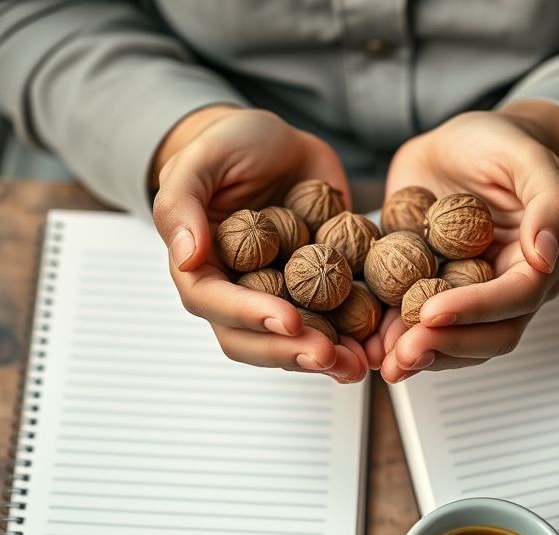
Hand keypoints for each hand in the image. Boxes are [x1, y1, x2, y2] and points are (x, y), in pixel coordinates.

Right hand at [152, 106, 366, 381]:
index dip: (250, 316)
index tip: (289, 320)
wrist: (278, 145)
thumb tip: (186, 257)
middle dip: (291, 352)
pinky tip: (377, 349)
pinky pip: (333, 325)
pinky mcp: (316, 295)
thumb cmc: (232, 146)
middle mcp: (239, 291)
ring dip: (326, 359)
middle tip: (328, 355)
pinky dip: (354, 341)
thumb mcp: (202, 158)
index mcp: (203, 267)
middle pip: (253, 339)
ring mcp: (278, 297)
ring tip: (357, 365)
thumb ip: (182, 203)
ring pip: (294, 343)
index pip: (215, 303)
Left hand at [366, 102, 558, 382]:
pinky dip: (391, 341)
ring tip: (382, 362)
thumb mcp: (527, 158)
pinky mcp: (429, 294)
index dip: (476, 311)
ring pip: (451, 344)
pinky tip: (366, 348)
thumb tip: (546, 255)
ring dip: (417, 357)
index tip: (433, 313)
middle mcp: (502, 290)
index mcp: (533, 264)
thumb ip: (549, 202)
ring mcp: (465, 297)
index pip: (514, 299)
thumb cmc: (499, 146)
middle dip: (443, 348)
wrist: (459, 146)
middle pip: (486, 338)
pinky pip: (414, 328)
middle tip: (402, 353)